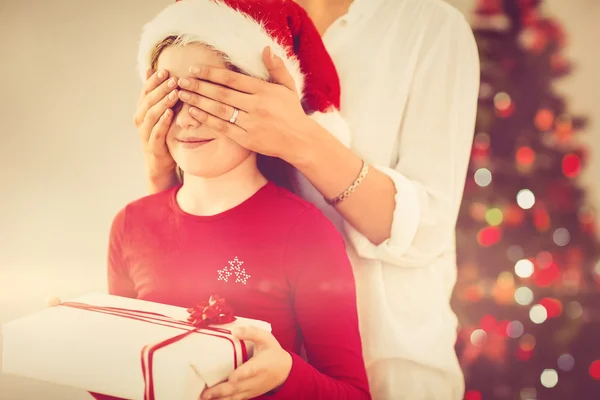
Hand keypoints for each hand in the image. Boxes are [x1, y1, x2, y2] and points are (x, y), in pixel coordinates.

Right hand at [133, 68, 178, 181]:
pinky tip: (170, 114)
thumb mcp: (161, 113)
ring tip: (174, 93)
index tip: (166, 70)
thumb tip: (152, 70)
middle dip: (160, 89)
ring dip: (163, 103)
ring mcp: (145, 134)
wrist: (161, 164)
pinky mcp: (153, 146)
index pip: (145, 91)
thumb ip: (158, 95)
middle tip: (173, 79)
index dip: (154, 81)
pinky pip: (156, 132)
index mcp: (141, 110)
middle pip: (148, 101)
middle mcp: (140, 120)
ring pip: (151, 115)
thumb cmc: (163, 135)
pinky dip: (163, 122)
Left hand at [177, 46, 312, 164]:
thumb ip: (276, 68)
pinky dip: (207, 120)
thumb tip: (266, 49)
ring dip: (198, 102)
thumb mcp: (288, 87)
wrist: (300, 141)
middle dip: (199, 86)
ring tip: (182, 95)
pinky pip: (223, 128)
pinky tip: (194, 112)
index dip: (211, 73)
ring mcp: (251, 124)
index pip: (232, 79)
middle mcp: (256, 106)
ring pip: (219, 110)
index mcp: (264, 91)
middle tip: (181, 81)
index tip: (195, 69)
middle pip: (221, 94)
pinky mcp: (248, 140)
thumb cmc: (292, 112)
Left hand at [200, 326, 292, 399]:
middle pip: (238, 387)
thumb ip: (251, 333)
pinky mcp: (249, 394)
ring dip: (220, 399)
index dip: (241, 375)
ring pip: (235, 397)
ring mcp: (252, 389)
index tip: (231, 378)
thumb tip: (235, 331)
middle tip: (205, 393)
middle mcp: (256, 379)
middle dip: (221, 391)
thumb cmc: (273, 352)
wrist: (285, 371)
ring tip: (205, 398)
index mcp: (261, 364)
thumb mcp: (266, 338)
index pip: (251, 371)